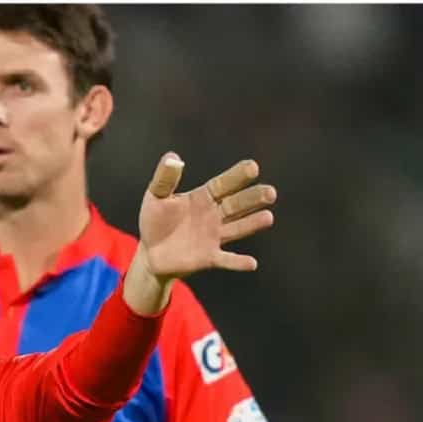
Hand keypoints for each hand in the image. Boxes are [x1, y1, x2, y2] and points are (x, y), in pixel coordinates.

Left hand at [136, 152, 276, 281]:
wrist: (151, 253)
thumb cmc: (155, 221)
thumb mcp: (156, 197)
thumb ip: (165, 178)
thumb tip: (172, 157)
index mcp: (203, 197)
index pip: (223, 184)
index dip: (236, 176)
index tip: (252, 167)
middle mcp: (214, 215)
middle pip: (237, 205)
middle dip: (253, 198)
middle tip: (270, 192)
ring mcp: (214, 237)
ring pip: (237, 228)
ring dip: (252, 224)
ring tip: (268, 217)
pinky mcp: (209, 258)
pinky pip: (226, 260)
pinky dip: (237, 262)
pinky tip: (251, 263)